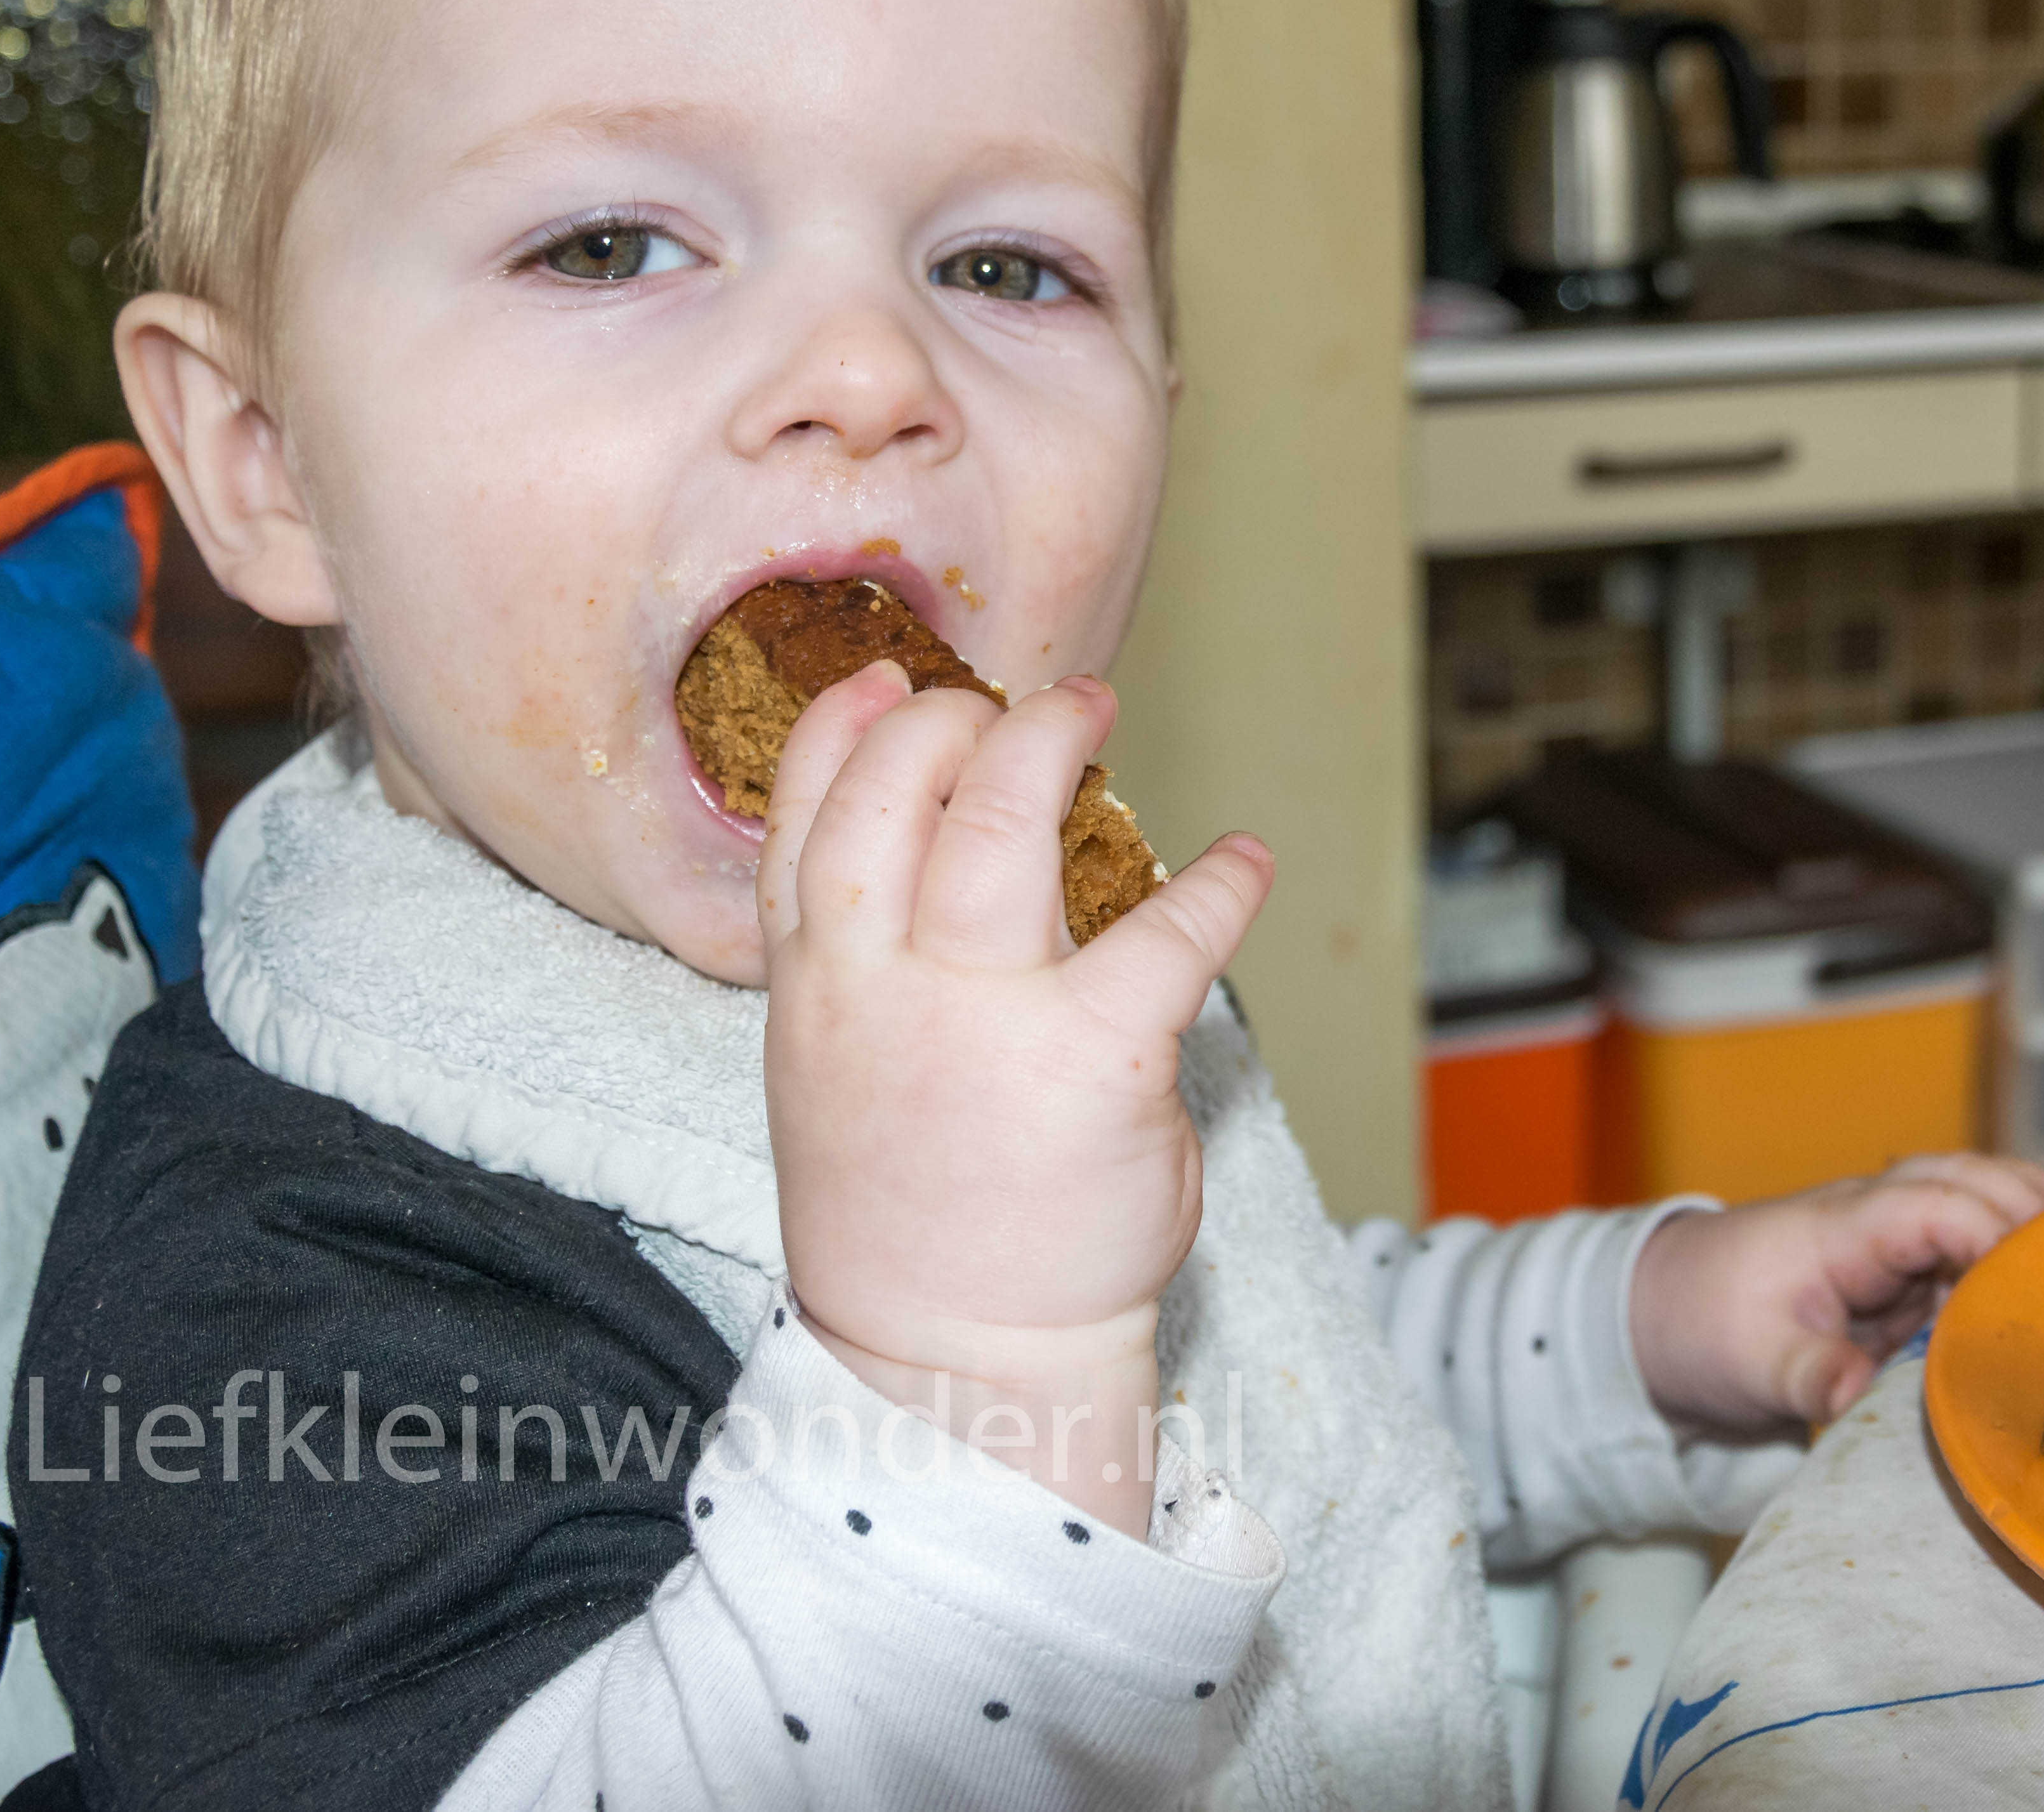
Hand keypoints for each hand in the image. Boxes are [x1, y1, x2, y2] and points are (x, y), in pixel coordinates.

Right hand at [757, 663, 1273, 1534]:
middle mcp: (879, 989)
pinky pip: (1165, 933)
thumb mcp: (843, 1074)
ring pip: (1001, 822)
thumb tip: (958, 858)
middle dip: (963, 719)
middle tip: (1029, 702)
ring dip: (1052, 746)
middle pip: (900, 794)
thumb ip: (875, 966)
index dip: (843, 733)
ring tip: (1093, 709)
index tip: (886, 682)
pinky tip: (1241, 863)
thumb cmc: (918, 1214)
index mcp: (812, 992)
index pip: (802, 822)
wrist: (962, 1360)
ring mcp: (982, 1020)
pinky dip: (1216, 885)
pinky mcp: (1097, 1057)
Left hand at [1628, 1154, 2043, 1440]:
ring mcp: (1893, 1243)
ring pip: (1981, 1203)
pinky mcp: (1903, 1277)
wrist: (1659, 1319)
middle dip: (2039, 1211)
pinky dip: (2017, 1261)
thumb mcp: (1746, 1362)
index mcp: (1844, 1225)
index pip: (1937, 1204)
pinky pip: (1971, 1249)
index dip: (1996, 1231)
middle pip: (1974, 1180)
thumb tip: (1848, 1390)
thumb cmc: (1701, 1328)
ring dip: (2036, 1227)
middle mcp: (1878, 1218)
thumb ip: (1804, 1373)